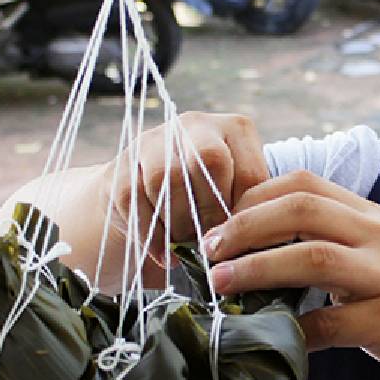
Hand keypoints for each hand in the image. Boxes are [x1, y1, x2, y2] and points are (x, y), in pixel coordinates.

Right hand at [100, 112, 268, 269]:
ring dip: (179, 222)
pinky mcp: (121, 165)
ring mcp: (153, 141)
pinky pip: (133, 198)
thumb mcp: (237, 196)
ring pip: (166, 177)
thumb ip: (250, 208)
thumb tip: (258, 240)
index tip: (240, 239)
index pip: (248, 171)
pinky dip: (152, 234)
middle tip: (212, 243)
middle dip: (210, 212)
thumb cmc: (209, 201)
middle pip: (206, 160)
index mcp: (233, 130)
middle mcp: (193, 125)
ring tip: (188, 246)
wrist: (151, 200)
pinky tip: (165, 254)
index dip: (244, 213)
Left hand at [203, 170, 379, 379]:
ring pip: (312, 255)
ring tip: (220, 287)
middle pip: (302, 208)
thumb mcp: (374, 267)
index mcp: (371, 219)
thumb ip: (327, 253)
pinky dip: (293, 331)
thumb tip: (251, 257)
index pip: (304, 184)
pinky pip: (331, 323)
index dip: (252, 199)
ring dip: (256, 269)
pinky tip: (271, 342)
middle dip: (243, 226)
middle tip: (208, 252)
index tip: (219, 228)